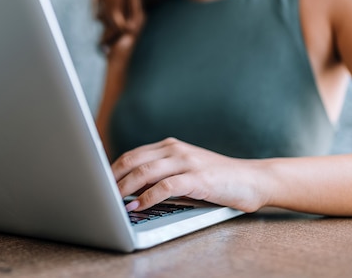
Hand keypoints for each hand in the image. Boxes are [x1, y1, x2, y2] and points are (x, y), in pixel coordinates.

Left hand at [112, 138, 267, 212]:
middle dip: (113, 178)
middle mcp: (176, 149)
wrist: (253, 179)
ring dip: (125, 188)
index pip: (132, 154)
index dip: (112, 169)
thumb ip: (161, 174)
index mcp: (169, 146)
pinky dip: (148, 197)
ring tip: (113, 201)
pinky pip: (166, 186)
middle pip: (134, 160)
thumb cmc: (217, 179)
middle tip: (99, 193)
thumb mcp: (185, 171)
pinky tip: (138, 206)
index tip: (98, 183)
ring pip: (146, 171)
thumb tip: (130, 189)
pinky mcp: (198, 178)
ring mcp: (187, 162)